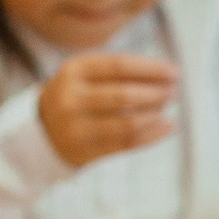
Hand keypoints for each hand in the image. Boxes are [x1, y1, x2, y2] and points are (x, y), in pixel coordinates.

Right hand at [39, 53, 179, 166]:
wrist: (44, 130)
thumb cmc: (78, 94)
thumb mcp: (87, 73)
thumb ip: (120, 70)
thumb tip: (166, 74)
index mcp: (74, 71)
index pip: (119, 66)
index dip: (150, 69)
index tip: (174, 72)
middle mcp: (72, 98)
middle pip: (124, 96)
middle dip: (155, 93)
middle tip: (173, 91)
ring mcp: (77, 128)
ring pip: (127, 124)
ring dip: (155, 115)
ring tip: (165, 107)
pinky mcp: (86, 152)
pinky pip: (127, 144)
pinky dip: (153, 135)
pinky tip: (167, 126)